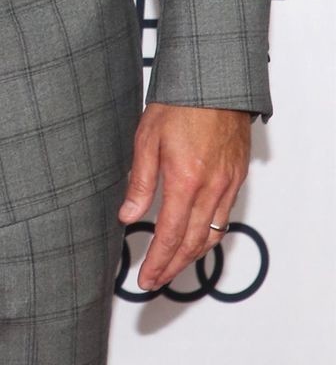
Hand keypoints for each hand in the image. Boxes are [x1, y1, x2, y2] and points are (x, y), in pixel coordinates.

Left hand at [119, 102, 251, 291]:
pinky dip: (208, 237)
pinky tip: (195, 240)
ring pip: (211, 235)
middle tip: (154, 281)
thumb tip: (128, 217)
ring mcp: (228, 185)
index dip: (157, 261)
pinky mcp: (236, 178)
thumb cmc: (179, 105)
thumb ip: (140, 183)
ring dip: (190, 257)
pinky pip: (223, 218)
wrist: (215, 83)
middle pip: (193, 243)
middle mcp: (211, 188)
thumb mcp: (146, 140)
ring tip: (171, 267)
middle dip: (172, 267)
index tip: (145, 278)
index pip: (170, 235)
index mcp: (185, 180)